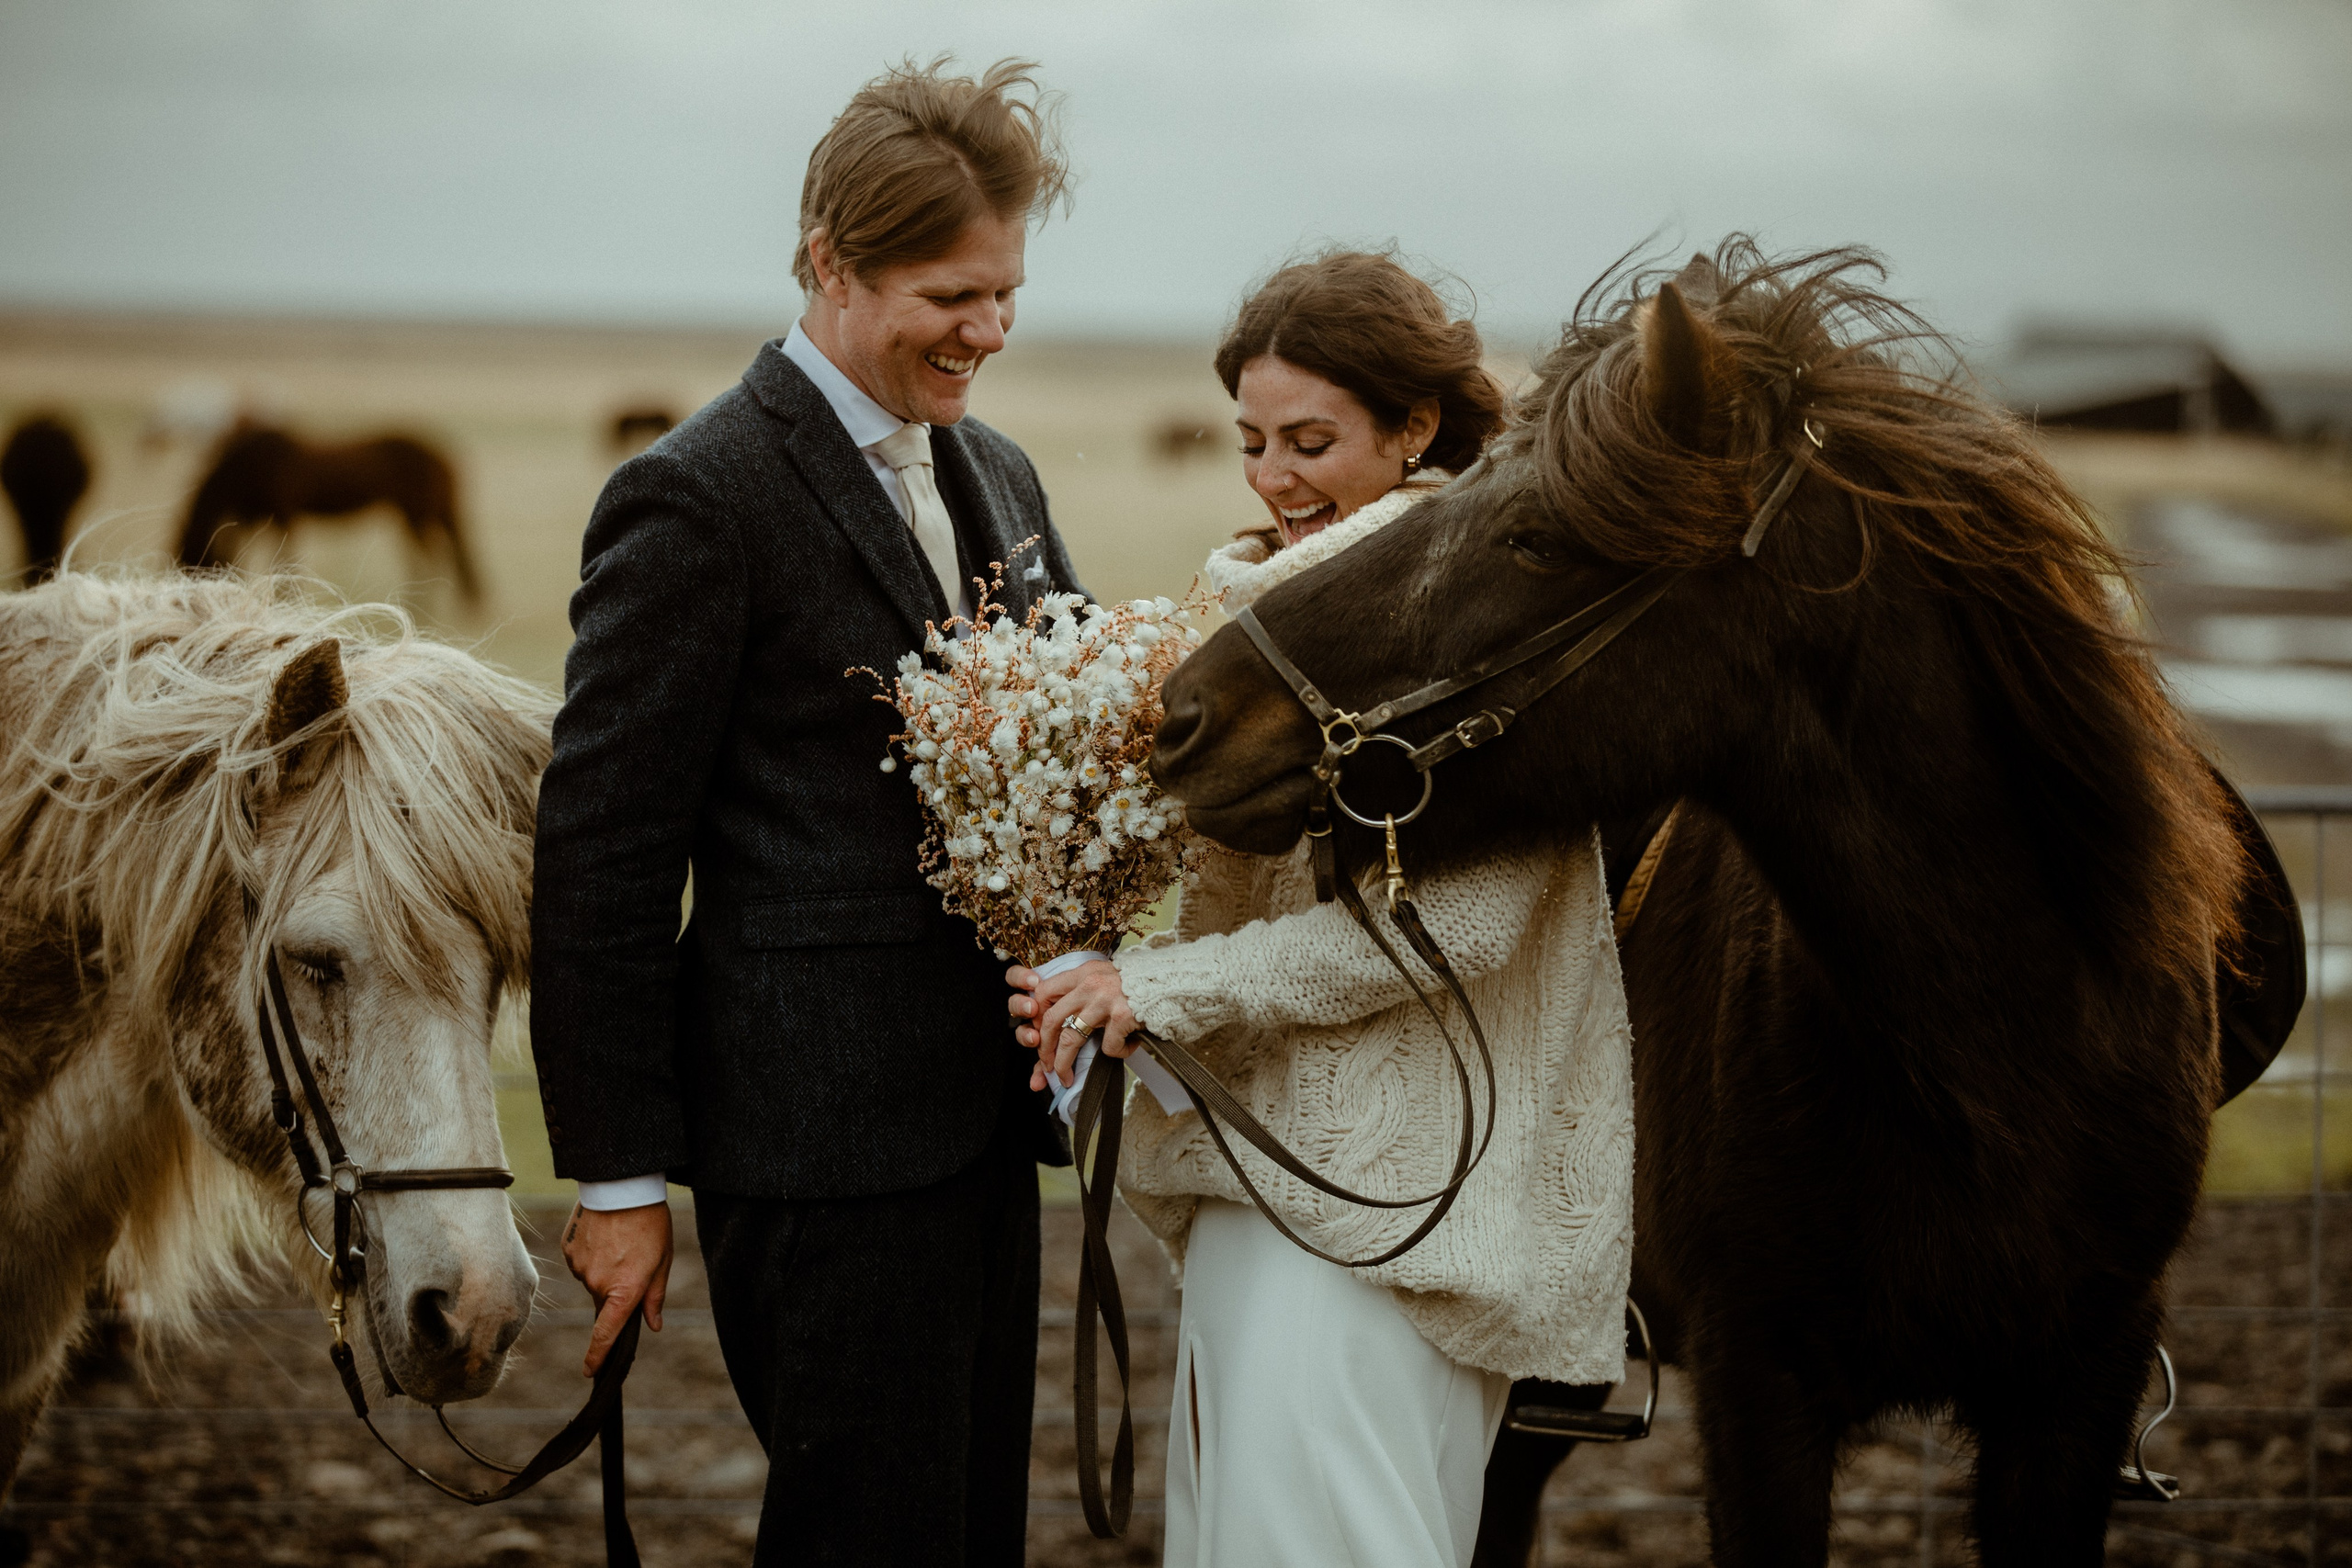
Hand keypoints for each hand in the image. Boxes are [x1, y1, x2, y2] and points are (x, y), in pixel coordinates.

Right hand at [560, 1201, 671, 1376]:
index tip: (590, 1372)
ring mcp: (580, 1268)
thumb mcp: (663, 1260)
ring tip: (619, 1240)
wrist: (622, 1186)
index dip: (598, 1356)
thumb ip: (655, 1296)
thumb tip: (652, 1325)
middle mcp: (598, 1283)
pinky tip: (604, 1234)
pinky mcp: (568, 1251)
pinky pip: (581, 1262)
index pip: (606, 1333)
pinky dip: (592, 1253)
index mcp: (624, 1290)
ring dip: (605, 1268)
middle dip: (616, 1288)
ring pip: (592, 1279)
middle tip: (632, 1259)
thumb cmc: (650, 1222)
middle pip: (604, 1299)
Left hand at [1006, 960, 1138, 1090]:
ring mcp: (1105, 1001)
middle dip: (1043, 1048)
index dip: (1035, 1017)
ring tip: (1065, 1078)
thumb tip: (1065, 1019)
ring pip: (1071, 1038)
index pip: (1044, 992)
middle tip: (1045, 1064)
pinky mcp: (1122, 1017)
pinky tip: (1128, 1047)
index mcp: (1083, 972)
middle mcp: (1089, 984)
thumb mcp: (1108, 975)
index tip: (1038, 1034)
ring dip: (1063, 1063)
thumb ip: (1085, 989)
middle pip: (1051, 1019)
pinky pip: (1108, 1047)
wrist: (1174, 980)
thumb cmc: (1141, 983)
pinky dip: (1117, 1053)